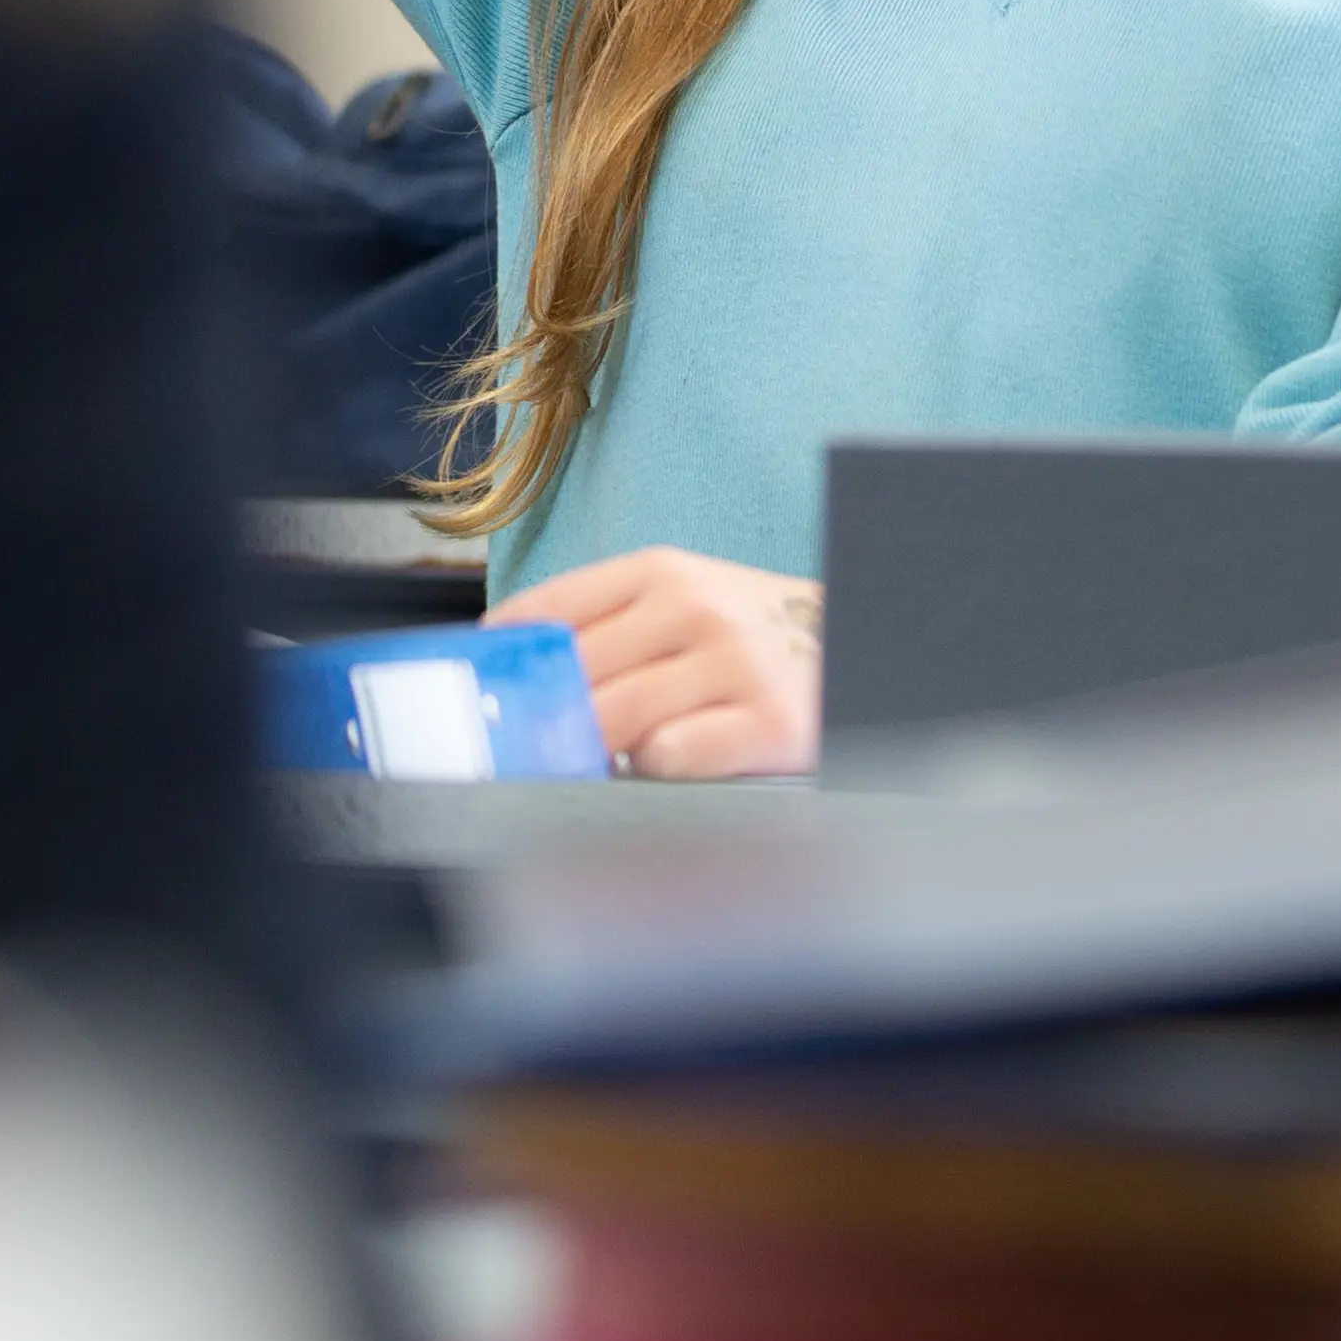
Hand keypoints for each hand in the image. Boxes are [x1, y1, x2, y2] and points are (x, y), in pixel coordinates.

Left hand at [488, 548, 824, 779]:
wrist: (862, 651)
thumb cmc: (751, 638)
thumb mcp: (681, 603)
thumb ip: (604, 626)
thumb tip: (512, 667)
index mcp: (662, 571)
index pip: (549, 610)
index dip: (503, 658)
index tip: (478, 696)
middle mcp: (695, 607)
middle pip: (573, 674)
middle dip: (545, 718)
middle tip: (531, 749)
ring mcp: (734, 662)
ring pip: (614, 718)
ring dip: (598, 749)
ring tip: (605, 757)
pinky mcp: (770, 722)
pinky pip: (671, 757)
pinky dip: (654, 769)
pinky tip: (668, 761)